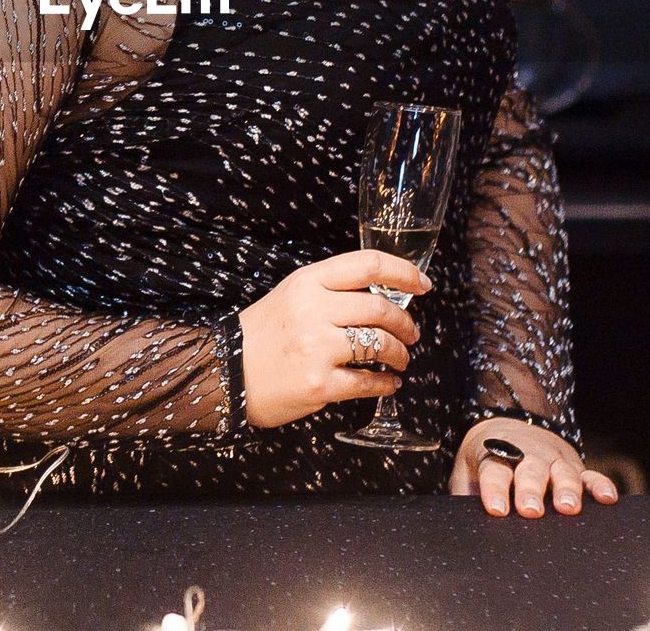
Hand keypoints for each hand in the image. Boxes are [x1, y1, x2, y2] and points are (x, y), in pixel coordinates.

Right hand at [237, 248, 431, 427]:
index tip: (423, 284)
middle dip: (406, 323)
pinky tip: (387, 383)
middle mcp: (313, 310)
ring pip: (380, 345)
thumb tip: (382, 295)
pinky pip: (368, 382)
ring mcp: (316, 348)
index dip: (403, 272)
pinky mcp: (319, 384)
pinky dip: (386, 384)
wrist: (226, 370)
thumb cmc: (264, 332)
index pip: (368, 265)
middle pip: (381, 309)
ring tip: (400, 359)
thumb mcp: (293, 294)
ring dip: (400, 354)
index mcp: (309, 281)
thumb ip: (332, 289)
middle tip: (411, 333)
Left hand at [448, 415, 619, 516]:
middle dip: (530, 489)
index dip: (494, 489)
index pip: (494, 470)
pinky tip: (608, 498)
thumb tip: (457, 519)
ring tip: (567, 507)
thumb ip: (464, 492)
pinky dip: (600, 485)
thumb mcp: (466, 469)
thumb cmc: (486, 456)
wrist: (507, 422)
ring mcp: (553, 459)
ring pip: (561, 471)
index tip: (496, 509)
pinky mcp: (575, 466)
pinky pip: (591, 475)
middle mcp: (527, 455)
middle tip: (530, 510)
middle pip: (529, 470)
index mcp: (496, 454)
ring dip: (565, 489)